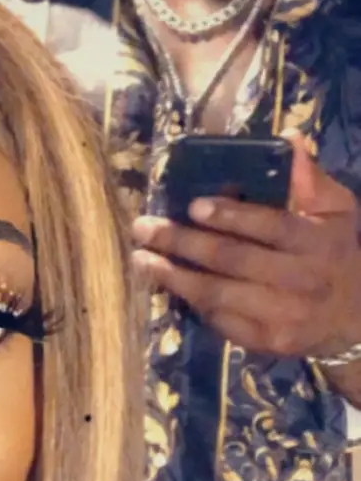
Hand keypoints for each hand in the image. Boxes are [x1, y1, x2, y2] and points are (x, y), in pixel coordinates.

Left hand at [131, 133, 360, 357]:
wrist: (355, 318)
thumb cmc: (335, 252)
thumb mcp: (336, 211)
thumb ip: (310, 179)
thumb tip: (286, 138)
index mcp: (317, 242)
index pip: (272, 227)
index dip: (231, 217)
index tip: (193, 206)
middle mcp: (301, 281)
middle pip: (233, 261)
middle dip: (183, 243)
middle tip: (144, 228)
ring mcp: (282, 316)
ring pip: (219, 295)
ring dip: (174, 277)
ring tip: (141, 259)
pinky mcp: (266, 341)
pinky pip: (220, 321)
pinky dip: (190, 302)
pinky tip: (166, 284)